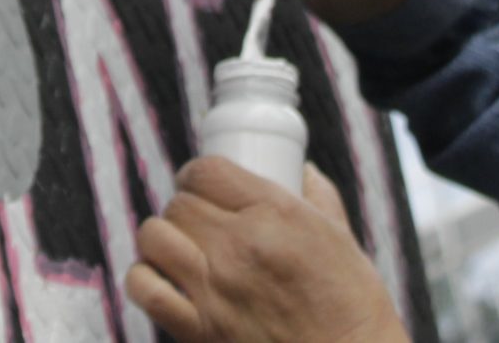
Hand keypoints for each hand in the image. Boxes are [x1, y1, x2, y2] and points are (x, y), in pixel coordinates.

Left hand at [128, 159, 407, 342]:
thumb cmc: (353, 310)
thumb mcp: (344, 241)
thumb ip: (319, 200)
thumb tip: (304, 172)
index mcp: (276, 214)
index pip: (207, 171)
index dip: (197, 175)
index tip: (200, 186)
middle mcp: (240, 245)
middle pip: (179, 203)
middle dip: (185, 208)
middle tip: (197, 222)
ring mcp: (216, 288)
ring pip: (154, 236)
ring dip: (162, 239)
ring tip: (177, 248)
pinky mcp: (200, 329)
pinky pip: (145, 288)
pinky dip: (144, 280)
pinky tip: (161, 280)